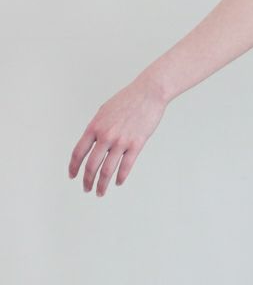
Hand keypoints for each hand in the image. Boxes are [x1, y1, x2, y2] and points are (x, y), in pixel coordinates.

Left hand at [68, 80, 167, 196]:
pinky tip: (118, 182)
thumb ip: (96, 127)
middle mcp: (105, 135)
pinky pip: (126, 166)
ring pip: (107, 170)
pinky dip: (120, 177)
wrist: (149, 92)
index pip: (78, 152)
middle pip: (91, 165)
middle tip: (86, 189)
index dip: (73, 167)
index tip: (72, 176)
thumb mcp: (104, 111)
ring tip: (100, 192)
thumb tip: (90, 143)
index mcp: (95, 126)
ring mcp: (121, 141)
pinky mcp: (136, 144)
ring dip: (101, 185)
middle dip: (87, 181)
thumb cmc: (127, 99)